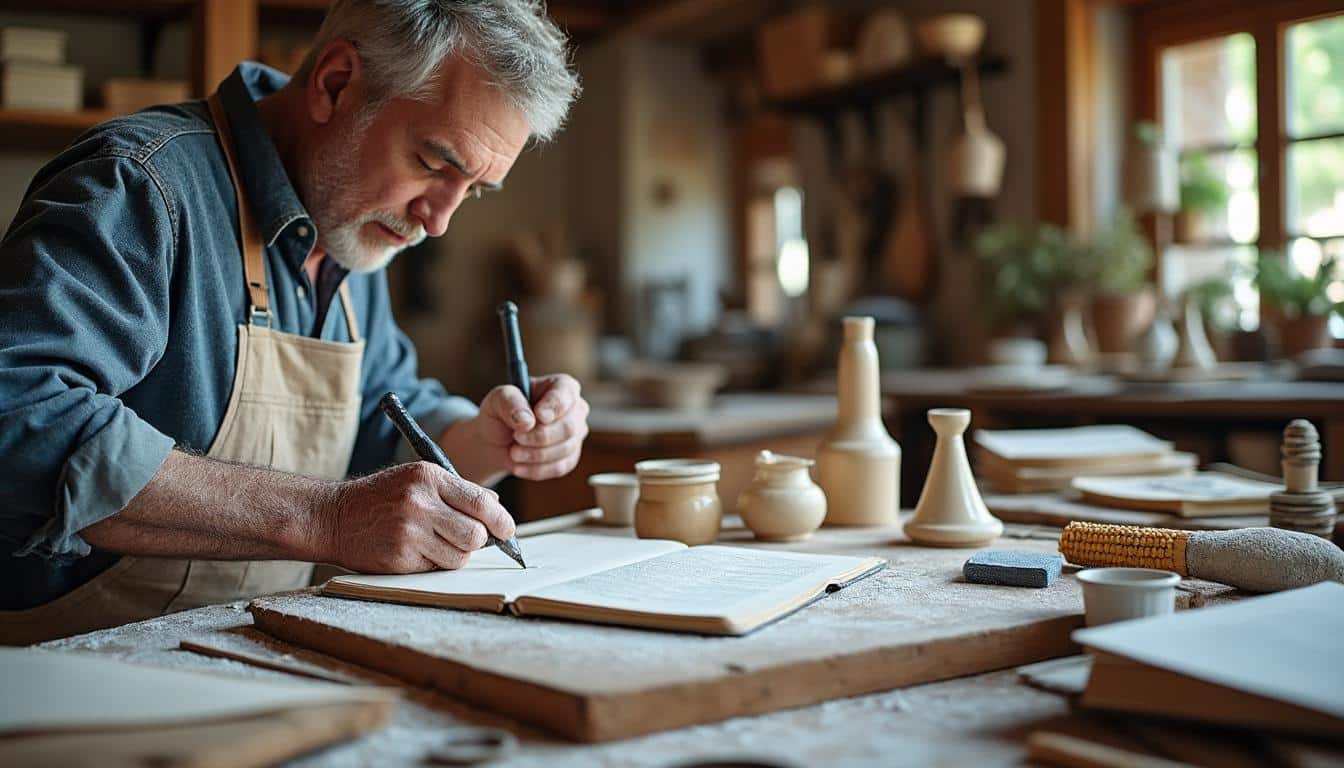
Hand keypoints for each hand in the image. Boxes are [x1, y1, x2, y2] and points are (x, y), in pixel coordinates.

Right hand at [322, 461, 514, 572]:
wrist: (333, 516)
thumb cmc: (382, 497)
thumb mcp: (417, 478)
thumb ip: (458, 491)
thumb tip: (497, 510)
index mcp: (429, 477)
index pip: (481, 503)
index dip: (501, 522)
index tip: (507, 531)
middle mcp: (419, 502)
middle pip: (476, 535)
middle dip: (476, 541)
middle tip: (462, 538)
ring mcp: (408, 532)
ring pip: (459, 557)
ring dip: (454, 555)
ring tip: (433, 542)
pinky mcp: (399, 558)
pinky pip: (436, 569)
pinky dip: (432, 564)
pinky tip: (414, 551)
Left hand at [469, 373, 589, 480]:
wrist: (497, 441)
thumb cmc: (500, 414)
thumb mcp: (497, 400)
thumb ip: (509, 403)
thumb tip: (527, 421)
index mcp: (561, 386)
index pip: (566, 394)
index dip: (554, 406)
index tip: (538, 416)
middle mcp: (574, 408)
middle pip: (569, 426)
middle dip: (539, 436)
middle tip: (516, 438)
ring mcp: (575, 434)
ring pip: (565, 449)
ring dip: (534, 455)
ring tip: (513, 452)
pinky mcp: (570, 457)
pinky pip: (560, 467)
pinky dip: (536, 469)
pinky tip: (519, 466)